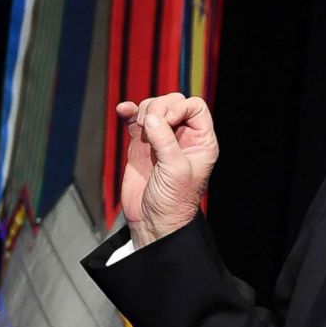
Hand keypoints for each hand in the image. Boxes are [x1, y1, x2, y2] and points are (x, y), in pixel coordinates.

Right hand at [116, 92, 218, 247]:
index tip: (167, 120)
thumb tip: (151, 116)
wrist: (153, 222)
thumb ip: (165, 140)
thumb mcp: (175, 170)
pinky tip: (123, 110)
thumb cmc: (174, 202)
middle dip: (159, 108)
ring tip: (140, 129)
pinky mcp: (141, 145)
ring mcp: (161, 139)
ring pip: (154, 109)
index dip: (180, 107)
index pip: (195, 107)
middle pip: (173, 103)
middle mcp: (183, 137)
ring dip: (144, 111)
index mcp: (201, 141)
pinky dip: (129, 112)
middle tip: (149, 126)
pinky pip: (135, 120)